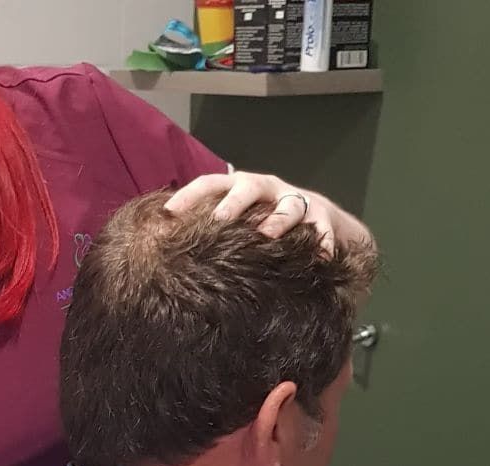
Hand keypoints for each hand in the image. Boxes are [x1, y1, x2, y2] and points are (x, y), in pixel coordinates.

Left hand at [164, 170, 372, 255]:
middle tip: (219, 220)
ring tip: (267, 234)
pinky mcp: (324, 217)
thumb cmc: (265, 224)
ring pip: (288, 205)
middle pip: (249, 187)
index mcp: (240, 188)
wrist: (319, 223)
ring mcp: (297, 200)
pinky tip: (321, 257)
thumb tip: (165, 246)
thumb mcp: (239, 222)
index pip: (210, 184)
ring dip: (278, 219)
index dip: (189, 196)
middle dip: (234, 203)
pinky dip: (323, 241)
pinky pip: (323, 228)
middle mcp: (268, 188)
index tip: (168, 214)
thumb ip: (211, 230)